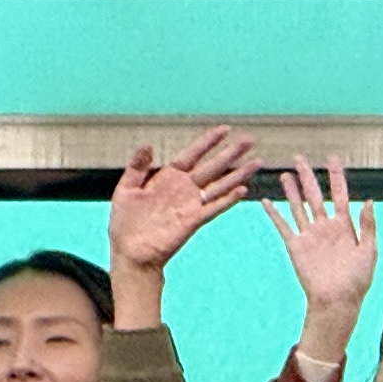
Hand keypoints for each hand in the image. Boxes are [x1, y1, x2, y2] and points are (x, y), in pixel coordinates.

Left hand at [110, 124, 257, 282]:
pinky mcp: (194, 220)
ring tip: (257, 162)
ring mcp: (191, 204)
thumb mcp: (126, 189)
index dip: (209, 142)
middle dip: (231, 153)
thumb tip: (148, 145)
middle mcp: (184, 188)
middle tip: (250, 140)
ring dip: (238, 174)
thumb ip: (137, 167)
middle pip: (213, 167)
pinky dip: (228, 199)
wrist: (130, 252)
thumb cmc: (125, 223)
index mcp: (168, 177)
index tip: (226, 129)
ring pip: (220, 185)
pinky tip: (242, 190)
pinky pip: (214, 207)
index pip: (193, 154)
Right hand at [269, 157, 380, 362]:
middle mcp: (325, 227)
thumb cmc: (357, 279)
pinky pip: (283, 226)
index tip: (333, 159)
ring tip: (285, 174)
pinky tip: (266, 201)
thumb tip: (369, 200)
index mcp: (344, 226)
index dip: (336, 176)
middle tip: (300, 158)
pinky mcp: (296, 246)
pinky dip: (274, 214)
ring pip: (298, 206)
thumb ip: (368, 225)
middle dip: (308, 176)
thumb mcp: (369, 250)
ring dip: (292, 190)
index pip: (339, 194)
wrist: (338, 300)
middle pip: (314, 195)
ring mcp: (309, 235)